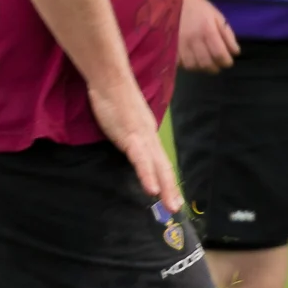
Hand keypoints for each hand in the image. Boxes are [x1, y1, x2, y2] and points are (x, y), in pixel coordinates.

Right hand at [88, 78, 181, 212]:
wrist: (110, 79)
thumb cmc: (112, 97)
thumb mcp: (122, 120)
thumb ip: (126, 132)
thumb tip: (127, 143)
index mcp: (147, 135)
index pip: (160, 161)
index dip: (166, 179)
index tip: (171, 197)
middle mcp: (149, 137)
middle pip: (164, 167)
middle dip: (171, 189)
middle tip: (176, 208)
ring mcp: (142, 137)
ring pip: (157, 166)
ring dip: (165, 187)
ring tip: (171, 206)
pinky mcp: (131, 135)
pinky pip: (141, 159)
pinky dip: (147, 175)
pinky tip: (152, 190)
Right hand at [176, 0, 236, 72]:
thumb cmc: (198, 7)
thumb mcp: (217, 16)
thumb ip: (227, 34)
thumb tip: (234, 52)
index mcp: (208, 31)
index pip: (220, 55)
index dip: (226, 62)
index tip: (227, 61)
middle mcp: (194, 40)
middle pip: (206, 64)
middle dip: (215, 67)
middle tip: (217, 64)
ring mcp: (179, 44)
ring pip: (192, 66)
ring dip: (201, 68)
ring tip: (205, 63)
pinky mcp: (169, 46)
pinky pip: (179, 63)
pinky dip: (187, 65)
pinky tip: (191, 59)